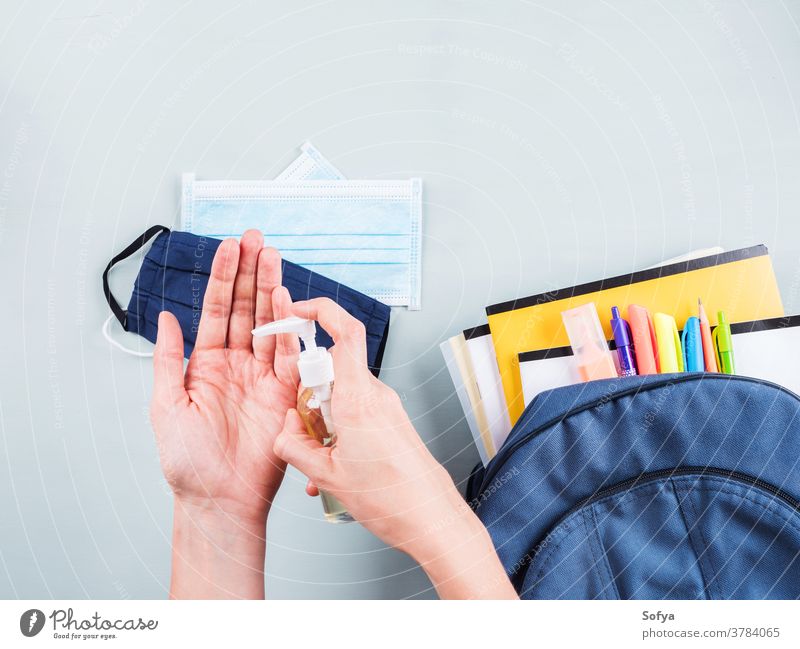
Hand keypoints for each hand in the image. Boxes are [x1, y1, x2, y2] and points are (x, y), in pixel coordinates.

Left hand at [150, 229, 299, 597]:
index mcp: (207, 364)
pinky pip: (289, 356)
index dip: (223, 277)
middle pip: (246, 308)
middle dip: (251, 272)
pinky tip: (286, 301)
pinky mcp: (285, 394)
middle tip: (256, 239)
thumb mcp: (166, 406)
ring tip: (273, 257)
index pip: (217, 310)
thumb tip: (168, 319)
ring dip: (272, 290)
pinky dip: (289, 328)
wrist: (219, 497)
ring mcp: (263, 377)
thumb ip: (169, 360)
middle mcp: (237, 364)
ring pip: (270, 324)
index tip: (229, 247)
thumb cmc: (187, 460)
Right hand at [273, 298, 516, 598]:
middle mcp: (375, 395)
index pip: (345, 332)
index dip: (320, 311)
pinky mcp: (390, 420)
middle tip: (302, 428)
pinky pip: (354, 413)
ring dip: (322, 420)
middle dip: (308, 394)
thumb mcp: (326, 475)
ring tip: (319, 460)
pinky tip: (332, 467)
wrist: (431, 518)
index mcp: (358, 399)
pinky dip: (338, 432)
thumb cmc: (390, 499)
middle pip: (332, 370)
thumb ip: (294, 446)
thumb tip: (283, 431)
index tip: (296, 311)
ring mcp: (385, 407)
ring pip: (341, 396)